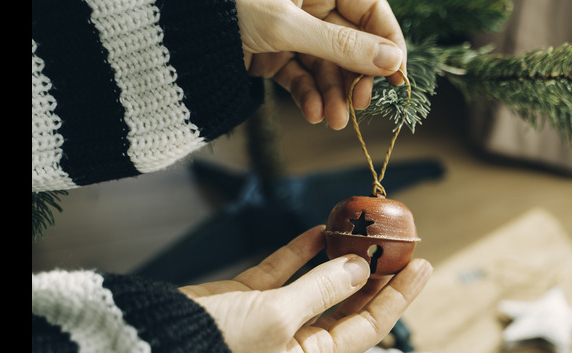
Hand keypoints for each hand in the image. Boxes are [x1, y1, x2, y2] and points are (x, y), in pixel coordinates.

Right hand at [180, 226, 431, 352]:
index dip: (398, 296)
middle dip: (376, 277)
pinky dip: (302, 251)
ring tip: (367, 233)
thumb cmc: (218, 344)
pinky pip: (285, 271)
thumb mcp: (278, 316)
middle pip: (349, 306)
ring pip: (319, 285)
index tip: (422, 265)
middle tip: (400, 244)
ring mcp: (271, 319)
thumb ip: (321, 289)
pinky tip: (322, 229)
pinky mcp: (246, 297)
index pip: (369, 327)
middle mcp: (296, 342)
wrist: (153, 346)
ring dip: (342, 259)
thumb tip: (361, 267)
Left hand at [237, 0, 407, 129]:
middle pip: (351, 42)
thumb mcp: (287, 26)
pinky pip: (300, 75)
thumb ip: (342, 45)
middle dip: (355, 77)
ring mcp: (291, 29)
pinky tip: (314, 113)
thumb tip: (392, 61)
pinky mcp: (273, 53)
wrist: (174, 33)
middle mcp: (310, 3)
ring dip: (333, 95)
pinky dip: (308, 95)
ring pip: (327, 65)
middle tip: (359, 104)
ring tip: (335, 121)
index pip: (370, 9)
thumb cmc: (225, 9)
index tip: (397, 77)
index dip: (388, 42)